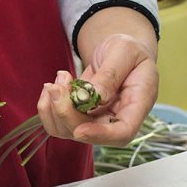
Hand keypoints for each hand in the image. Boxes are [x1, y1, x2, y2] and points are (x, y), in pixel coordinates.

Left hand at [38, 33, 157, 146]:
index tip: (79, 130)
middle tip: (56, 86)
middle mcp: (117, 119)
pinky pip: (59, 122)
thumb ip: (111, 74)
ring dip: (54, 108)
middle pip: (90, 134)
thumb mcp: (124, 51)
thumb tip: (95, 96)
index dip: (100, 135)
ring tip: (60, 77)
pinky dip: (48, 106)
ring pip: (68, 131)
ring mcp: (97, 121)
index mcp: (137, 105)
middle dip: (66, 114)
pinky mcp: (80, 117)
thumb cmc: (129, 51)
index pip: (123, 133)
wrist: (119, 53)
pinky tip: (54, 85)